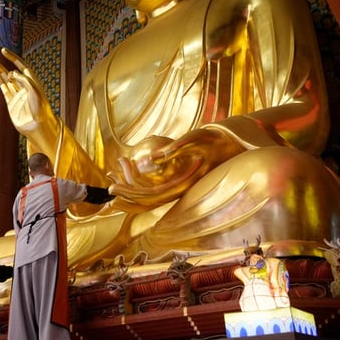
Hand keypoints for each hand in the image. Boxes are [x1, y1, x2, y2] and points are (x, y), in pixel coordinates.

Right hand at [0, 47, 56, 135]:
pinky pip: (4, 90)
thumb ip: (24, 80)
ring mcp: (17, 95)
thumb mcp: (35, 92)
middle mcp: (24, 87)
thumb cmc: (41, 109)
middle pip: (12, 72)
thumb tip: (12, 72)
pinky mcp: (11, 103)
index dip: (12, 58)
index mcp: (32, 82)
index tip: (4, 51)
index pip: (21, 66)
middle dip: (4, 63)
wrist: (38, 126)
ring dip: (0, 71)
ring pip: (6, 80)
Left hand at [109, 131, 236, 205]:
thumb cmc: (214, 140)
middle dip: (126, 194)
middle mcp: (179, 191)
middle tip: (108, 185)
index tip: (113, 187)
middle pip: (147, 201)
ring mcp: (178, 189)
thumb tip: (153, 157)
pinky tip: (128, 173)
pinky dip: (138, 184)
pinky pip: (154, 190)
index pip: (151, 196)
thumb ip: (177, 148)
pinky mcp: (177, 183)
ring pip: (149, 198)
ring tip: (114, 176)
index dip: (130, 193)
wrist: (231, 146)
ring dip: (130, 190)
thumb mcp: (197, 138)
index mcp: (183, 184)